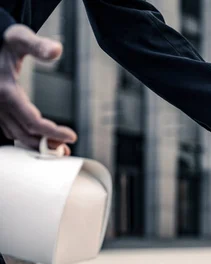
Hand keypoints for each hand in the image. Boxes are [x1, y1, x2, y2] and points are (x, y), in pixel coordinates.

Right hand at [0, 25, 76, 153]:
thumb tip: (56, 50)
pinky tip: (41, 139)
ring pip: (15, 135)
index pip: (33, 122)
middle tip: (67, 149)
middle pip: (24, 134)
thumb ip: (38, 45)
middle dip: (47, 143)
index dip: (53, 132)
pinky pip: (9, 130)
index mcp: (5, 91)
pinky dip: (26, 137)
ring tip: (59, 148)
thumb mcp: (20, 38)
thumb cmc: (4, 40)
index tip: (72, 136)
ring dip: (37, 143)